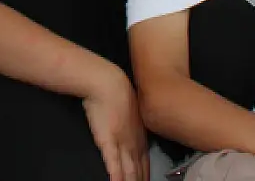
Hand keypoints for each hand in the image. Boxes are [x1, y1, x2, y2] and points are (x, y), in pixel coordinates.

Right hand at [81, 66, 146, 180]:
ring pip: (130, 171)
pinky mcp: (108, 143)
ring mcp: (122, 144)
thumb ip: (132, 121)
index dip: (146, 174)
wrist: (108, 83)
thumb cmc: (118, 91)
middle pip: (139, 169)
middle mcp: (134, 143)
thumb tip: (132, 127)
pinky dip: (117, 178)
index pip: (144, 161)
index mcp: (140, 134)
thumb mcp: (131, 108)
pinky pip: (114, 166)